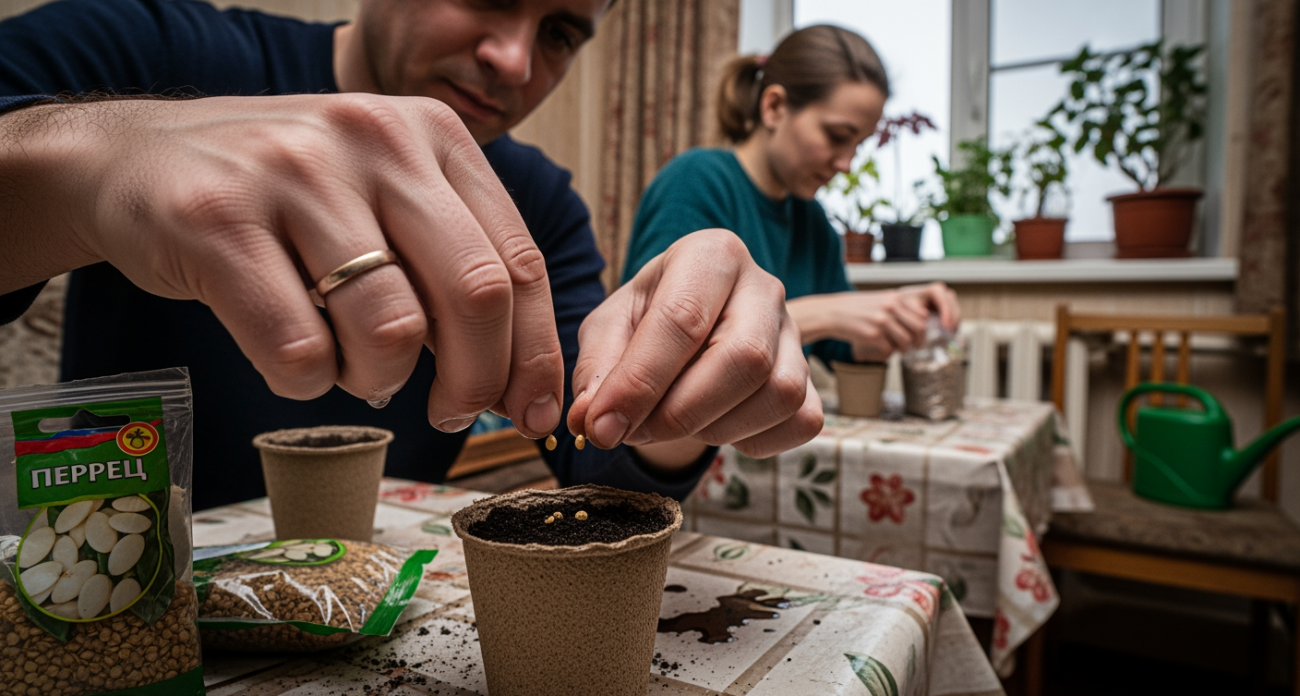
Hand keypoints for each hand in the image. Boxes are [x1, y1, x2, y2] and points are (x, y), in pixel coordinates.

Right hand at [0, 95, 563, 436]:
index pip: (516, 262)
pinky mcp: (218, 222)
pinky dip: (304, 382)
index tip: (528, 412)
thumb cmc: (284, 200)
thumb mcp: (383, 199)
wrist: (133, 160)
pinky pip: (299, 350)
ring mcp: (293, 173)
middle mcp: (373, 139)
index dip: (533, 354)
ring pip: (391, 331)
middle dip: (473, 381)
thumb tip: (519, 384)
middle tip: (448, 413)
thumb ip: (453, 267)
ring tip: (347, 364)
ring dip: (377, 380)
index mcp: (431, 134)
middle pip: (474, 295)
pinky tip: (290, 354)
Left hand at [566, 230, 822, 460]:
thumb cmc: (647, 320)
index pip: (682, 319)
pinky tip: (716, 427)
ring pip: (778, 394)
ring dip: (716, 429)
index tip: (602, 426)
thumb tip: (592, 420)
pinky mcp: (813, 377)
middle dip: (681, 411)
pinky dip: (756, 441)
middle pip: (745, 358)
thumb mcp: (609, 328)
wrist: (690, 328)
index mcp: (711, 255)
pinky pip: (802, 421)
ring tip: (674, 422)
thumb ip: (597, 369)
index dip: (639, 382)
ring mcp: (796, 333)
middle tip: (636, 431)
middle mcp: (765, 286)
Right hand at [787, 282, 959, 361]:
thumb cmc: (856, 308)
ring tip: (896, 349)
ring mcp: (882, 321)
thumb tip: (921, 320)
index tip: (919, 337)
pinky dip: (886, 352)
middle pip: (919, 329)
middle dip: (918, 341)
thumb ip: (898, 308)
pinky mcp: (872, 335)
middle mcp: (891, 308)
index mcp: (894, 298)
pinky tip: (879, 348)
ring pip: (906, 341)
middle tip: (914, 348)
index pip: (921, 316)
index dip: (923, 330)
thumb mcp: (879, 301)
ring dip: (903, 349)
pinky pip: (889, 349)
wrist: (831, 312)